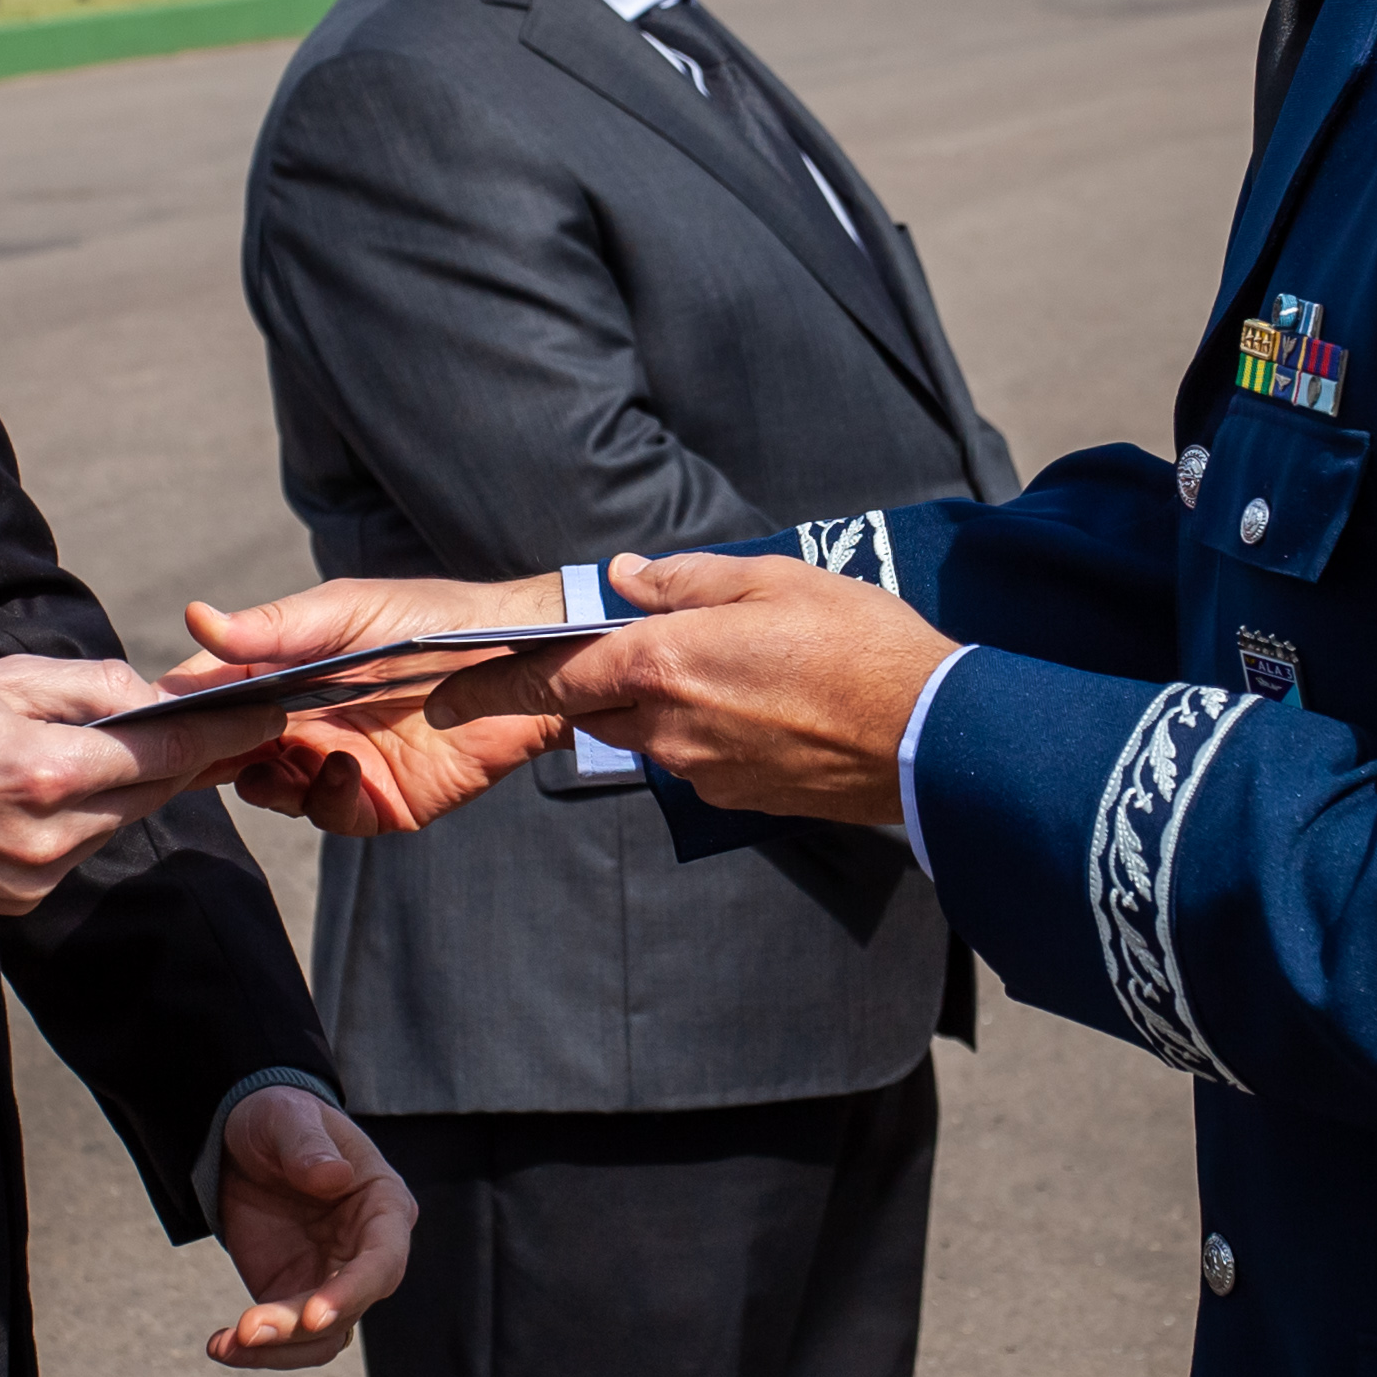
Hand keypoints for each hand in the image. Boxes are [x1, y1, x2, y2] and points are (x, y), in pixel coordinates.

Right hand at [0, 653, 282, 915]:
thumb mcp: (3, 677)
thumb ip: (92, 686)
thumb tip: (156, 695)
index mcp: (48, 771)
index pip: (166, 752)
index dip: (222, 731)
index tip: (265, 715)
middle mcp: (50, 835)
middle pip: (149, 794)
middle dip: (177, 759)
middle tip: (205, 726)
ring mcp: (34, 876)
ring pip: (115, 824)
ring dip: (122, 790)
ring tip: (101, 753)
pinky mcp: (18, 900)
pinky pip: (76, 853)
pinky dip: (79, 821)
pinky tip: (46, 794)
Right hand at [183, 575, 572, 836]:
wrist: (523, 664)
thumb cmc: (435, 620)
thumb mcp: (351, 613)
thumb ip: (277, 626)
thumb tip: (197, 615)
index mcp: (287, 670)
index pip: (213, 692)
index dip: (179, 707)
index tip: (146, 718)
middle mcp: (302, 720)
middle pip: (230, 749)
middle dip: (208, 755)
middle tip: (192, 757)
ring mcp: (336, 763)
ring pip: (270, 790)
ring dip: (264, 780)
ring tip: (277, 758)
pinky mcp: (377, 802)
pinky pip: (329, 814)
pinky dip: (324, 796)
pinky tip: (342, 767)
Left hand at [209, 1084, 414, 1367]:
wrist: (245, 1141)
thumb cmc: (281, 1120)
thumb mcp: (288, 1119)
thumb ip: (308, 1146)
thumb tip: (333, 1176)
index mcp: (384, 1205)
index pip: (383, 1260)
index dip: (353, 1290)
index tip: (315, 1314)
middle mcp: (367, 1252)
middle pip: (351, 1307)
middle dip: (301, 1326)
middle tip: (248, 1328)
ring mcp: (331, 1280)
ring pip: (321, 1337)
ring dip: (277, 1349)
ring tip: (225, 1344)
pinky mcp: (295, 1298)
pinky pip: (287, 1339)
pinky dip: (256, 1350)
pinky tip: (219, 1345)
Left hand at [423, 550, 948, 828]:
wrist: (928, 736)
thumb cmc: (858, 644)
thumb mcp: (773, 580)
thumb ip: (687, 580)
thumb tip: (626, 579)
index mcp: (663, 663)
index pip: (550, 677)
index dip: (492, 682)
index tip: (447, 689)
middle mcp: (668, 725)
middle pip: (596, 706)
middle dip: (594, 682)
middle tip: (624, 650)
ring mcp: (701, 769)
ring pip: (649, 732)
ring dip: (662, 702)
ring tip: (733, 668)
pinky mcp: (737, 797)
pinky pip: (696, 758)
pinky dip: (708, 731)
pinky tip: (764, 706)